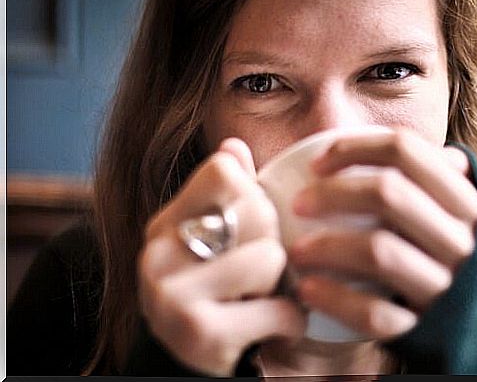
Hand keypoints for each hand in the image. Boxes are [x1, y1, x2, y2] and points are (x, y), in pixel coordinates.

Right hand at [138, 138, 305, 375]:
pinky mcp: (200, 332)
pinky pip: (279, 309)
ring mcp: (174, 293)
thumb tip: (235, 144)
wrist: (179, 367)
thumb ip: (221, 195)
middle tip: (260, 273)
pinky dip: (290, 322)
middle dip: (272, 244)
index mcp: (164, 223)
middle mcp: (159, 253)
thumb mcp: (206, 244)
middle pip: (256, 210)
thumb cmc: (207, 297)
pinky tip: (273, 327)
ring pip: (270, 257)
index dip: (253, 195)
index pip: (224, 169)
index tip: (251, 228)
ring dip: (281, 286)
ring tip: (262, 299)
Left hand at [289, 129, 476, 339]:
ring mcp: (446, 285)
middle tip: (298, 204)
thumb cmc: (441, 253)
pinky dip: (336, 299)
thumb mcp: (446, 211)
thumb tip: (373, 139)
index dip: (355, 148)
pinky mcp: (425, 326)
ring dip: (327, 246)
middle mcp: (460, 238)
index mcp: (463, 199)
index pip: (406, 150)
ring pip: (379, 252)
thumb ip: (423, 175)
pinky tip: (308, 290)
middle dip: (332, 194)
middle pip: (389, 194)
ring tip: (295, 251)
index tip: (317, 164)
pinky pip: (376, 313)